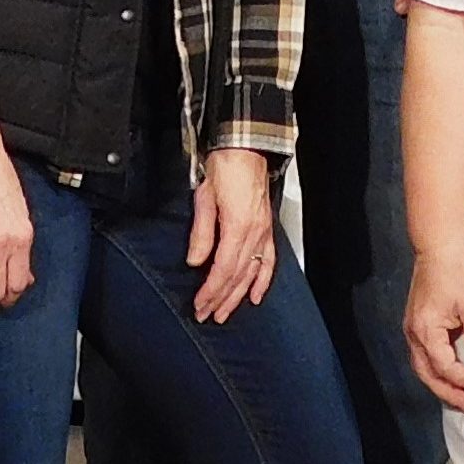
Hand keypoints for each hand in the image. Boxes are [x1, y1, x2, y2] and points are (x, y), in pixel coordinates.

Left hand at [185, 147, 277, 322]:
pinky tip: (256, 295)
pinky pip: (268, 261)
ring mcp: (263, 232)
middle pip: (237, 276)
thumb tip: (195, 260)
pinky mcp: (267, 229)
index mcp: (238, 226)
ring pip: (252, 272)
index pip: (223, 269)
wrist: (245, 148)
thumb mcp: (205, 198)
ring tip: (226, 313)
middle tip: (207, 315)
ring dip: (238, 295)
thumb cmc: (225, 167)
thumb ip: (202, 233)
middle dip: (222, 299)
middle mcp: (254, 233)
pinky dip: (263, 280)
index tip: (199, 305)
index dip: (211, 290)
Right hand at [403, 245, 463, 408]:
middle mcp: (414, 332)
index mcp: (426, 329)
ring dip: (440, 383)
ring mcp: (413, 328)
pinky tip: (450, 373)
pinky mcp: (417, 323)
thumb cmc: (455, 272)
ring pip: (422, 366)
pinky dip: (436, 369)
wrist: (437, 248)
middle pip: (426, 373)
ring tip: (459, 396)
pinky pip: (424, 355)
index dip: (462, 379)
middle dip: (447, 392)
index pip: (444, 366)